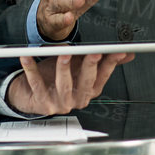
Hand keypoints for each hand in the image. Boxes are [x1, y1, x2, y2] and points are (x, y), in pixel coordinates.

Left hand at [6, 51, 133, 115]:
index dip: (110, 64)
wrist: (31, 95)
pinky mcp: (42, 102)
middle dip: (91, 67)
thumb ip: (102, 62)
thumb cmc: (56, 79)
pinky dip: (31, 69)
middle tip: (94, 53)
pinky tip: (27, 57)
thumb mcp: (81, 68)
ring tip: (64, 53)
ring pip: (63, 85)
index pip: (103, 76)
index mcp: (88, 91)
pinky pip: (36, 83)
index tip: (117, 51)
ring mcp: (60, 103)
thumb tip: (127, 54)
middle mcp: (76, 99)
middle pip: (86, 83)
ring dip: (64, 68)